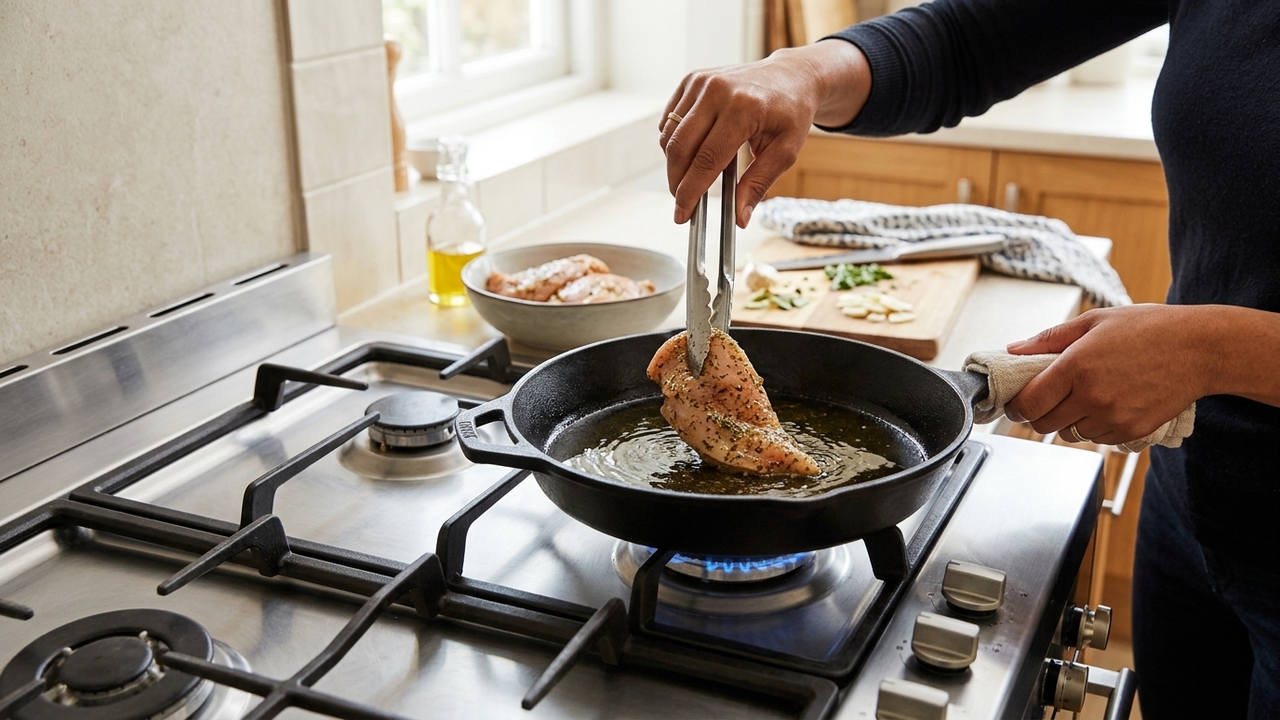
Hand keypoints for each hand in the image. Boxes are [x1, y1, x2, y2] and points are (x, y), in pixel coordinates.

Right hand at [659, 40, 869, 227]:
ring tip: (692, 177)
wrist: (791, 77)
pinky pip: (669, 121)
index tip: (682, 215)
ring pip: (669, 136)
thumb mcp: (785, 152)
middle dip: (676, 182)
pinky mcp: (692, 80)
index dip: (690, 192)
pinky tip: (692, 152)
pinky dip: (674, 142)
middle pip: (680, 148)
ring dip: (674, 164)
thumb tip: (739, 218)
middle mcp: (717, 91)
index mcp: (743, 108)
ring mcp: (701, 82)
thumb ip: (758, 184)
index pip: (706, 160)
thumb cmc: (790, 114)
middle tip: (683, 203)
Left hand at [1003, 305, 1212, 444]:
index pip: (1028, 403)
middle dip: (1038, 415)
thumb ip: (1048, 339)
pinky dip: (1094, 426)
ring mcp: (1113, 417)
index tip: (1014, 403)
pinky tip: (1107, 403)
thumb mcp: (1094, 321)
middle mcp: (1092, 396)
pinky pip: (1097, 438)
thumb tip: (1014, 349)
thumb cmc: (1148, 328)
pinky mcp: (1131, 431)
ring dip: (1067, 420)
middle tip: (1045, 399)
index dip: (1015, 407)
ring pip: (1069, 434)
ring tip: (1083, 396)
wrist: (1199, 349)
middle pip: (1043, 425)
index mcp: (1076, 367)